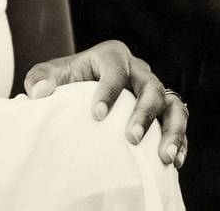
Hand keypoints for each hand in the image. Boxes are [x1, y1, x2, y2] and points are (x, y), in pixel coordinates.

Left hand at [22, 39, 189, 168]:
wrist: (82, 88)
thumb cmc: (66, 81)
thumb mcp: (50, 74)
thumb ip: (39, 78)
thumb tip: (40, 93)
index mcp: (112, 56)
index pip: (115, 70)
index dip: (108, 91)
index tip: (96, 115)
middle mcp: (138, 70)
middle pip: (151, 87)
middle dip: (143, 114)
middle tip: (131, 139)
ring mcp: (153, 90)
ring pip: (173, 105)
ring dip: (172, 130)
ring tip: (164, 157)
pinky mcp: (162, 110)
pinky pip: (177, 123)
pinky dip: (180, 141)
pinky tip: (174, 162)